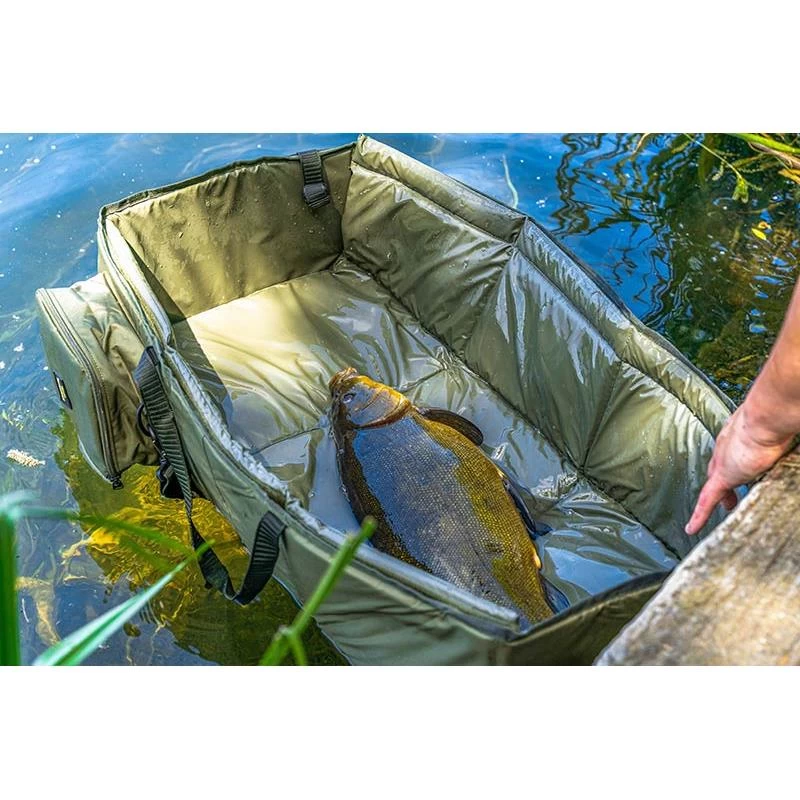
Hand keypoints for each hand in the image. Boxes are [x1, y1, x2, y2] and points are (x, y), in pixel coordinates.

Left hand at [685, 403, 793, 534]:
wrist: (766, 417)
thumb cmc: (775, 419)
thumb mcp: (777, 432)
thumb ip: (778, 440)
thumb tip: (789, 438)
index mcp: (738, 433)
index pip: (731, 453)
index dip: (733, 463)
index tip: (739, 470)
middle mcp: (727, 446)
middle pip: (719, 468)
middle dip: (722, 483)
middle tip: (726, 498)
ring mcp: (723, 462)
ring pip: (714, 484)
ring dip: (717, 497)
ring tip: (723, 509)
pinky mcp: (722, 477)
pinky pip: (706, 500)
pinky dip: (700, 515)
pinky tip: (692, 527)